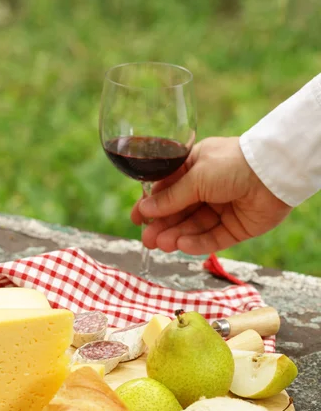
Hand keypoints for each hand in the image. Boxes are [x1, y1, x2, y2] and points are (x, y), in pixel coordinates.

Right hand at [131, 137, 291, 254]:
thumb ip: (171, 197)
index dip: (152, 204)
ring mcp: (222, 209)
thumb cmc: (232, 164)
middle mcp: (208, 188)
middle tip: (147, 240)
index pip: (168, 189)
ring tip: (161, 244)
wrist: (273, 173)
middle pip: (179, 211)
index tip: (137, 219)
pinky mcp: (236, 227)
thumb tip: (145, 210)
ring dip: (176, 235)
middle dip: (163, 225)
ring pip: (194, 226)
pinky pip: (212, 238)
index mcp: (196, 167)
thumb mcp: (196, 177)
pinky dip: (197, 242)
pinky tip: (182, 245)